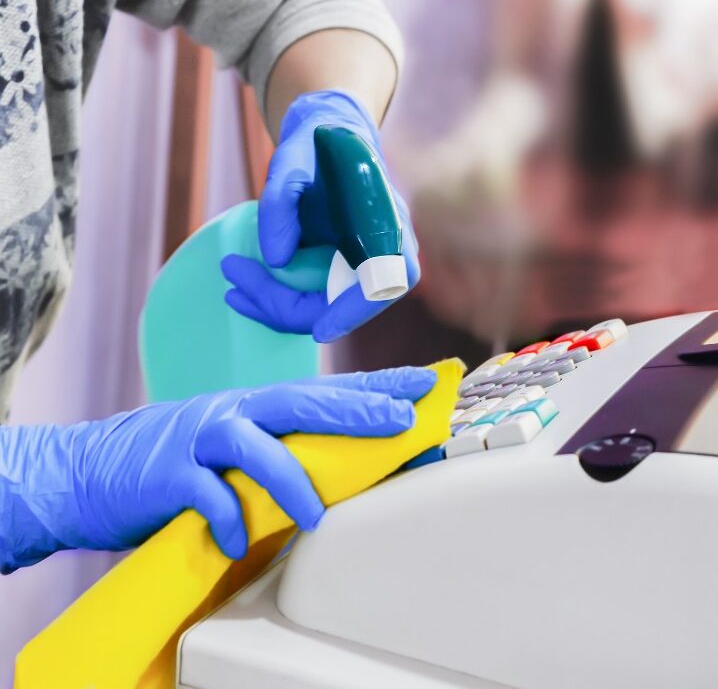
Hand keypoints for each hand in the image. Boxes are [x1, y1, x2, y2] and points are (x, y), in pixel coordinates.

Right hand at [0, 366, 435, 572]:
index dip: (376, 385)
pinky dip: (223, 519)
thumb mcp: (233, 445)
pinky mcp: (168, 475)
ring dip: (289, 481)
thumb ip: (279, 449)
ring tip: (317, 514)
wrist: (87, 470)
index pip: (327, 391)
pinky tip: (235, 541)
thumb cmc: (174, 461)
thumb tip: (341, 468)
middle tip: (403, 416)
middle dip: (356, 409)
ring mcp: (200, 438)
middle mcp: (233, 412)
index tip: (425, 381)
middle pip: (303, 404)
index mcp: (255, 406)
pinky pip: (203, 495)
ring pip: (255, 446)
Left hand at [221, 90, 419, 341]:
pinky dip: (280, 298)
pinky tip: (246, 283)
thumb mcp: (292, 157)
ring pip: (326, 308)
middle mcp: (386, 251)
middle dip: (288, 308)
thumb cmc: (318, 141)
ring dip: (278, 307)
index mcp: (388, 222)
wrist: (330, 135)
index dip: (354, 311)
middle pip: (344, 306)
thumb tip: (276, 259)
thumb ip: (282, 201)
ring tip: (233, 287)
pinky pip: (316, 298)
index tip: (320, 330)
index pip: (385, 282)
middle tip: (234, 287)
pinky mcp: (344, 270)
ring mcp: (365, 265)